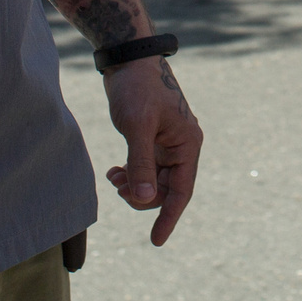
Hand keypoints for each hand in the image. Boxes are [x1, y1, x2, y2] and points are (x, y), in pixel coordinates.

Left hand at [103, 56, 203, 245]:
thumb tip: (145, 199)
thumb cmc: (136, 89)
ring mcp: (167, 143)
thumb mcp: (137, 127)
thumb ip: (141, 164)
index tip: (155, 241)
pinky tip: (115, 172)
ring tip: (113, 178)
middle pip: (166, 189)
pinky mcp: (152, 139)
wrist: (128, 59)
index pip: (182, 191)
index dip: (169, 217)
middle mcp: (182, 146)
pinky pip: (145, 169)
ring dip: (135, 186)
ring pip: (154, 181)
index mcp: (187, 144)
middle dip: (142, 196)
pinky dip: (131, 175)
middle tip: (118, 187)